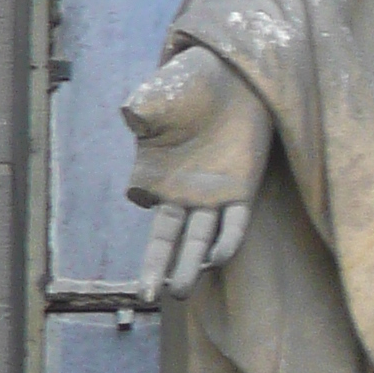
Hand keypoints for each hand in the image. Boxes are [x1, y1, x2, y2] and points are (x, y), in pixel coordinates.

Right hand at [122, 45, 273, 301]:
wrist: (235, 75)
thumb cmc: (191, 84)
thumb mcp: (161, 93)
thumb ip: (145, 106)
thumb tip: (132, 115)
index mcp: (155, 171)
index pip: (140, 197)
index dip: (140, 198)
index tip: (143, 195)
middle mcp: (181, 190)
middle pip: (165, 237)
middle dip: (155, 267)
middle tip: (145, 297)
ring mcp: (211, 194)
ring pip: (196, 239)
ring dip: (187, 265)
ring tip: (178, 293)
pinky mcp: (242, 189)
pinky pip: (233, 223)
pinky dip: (226, 240)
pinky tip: (217, 259)